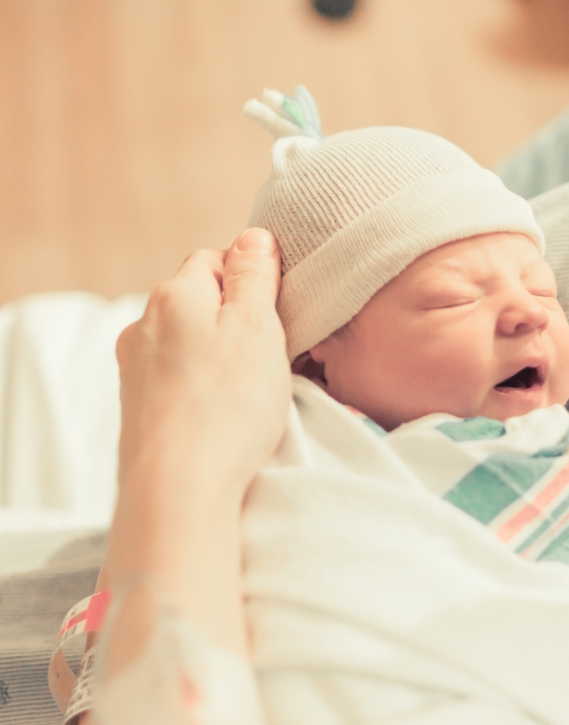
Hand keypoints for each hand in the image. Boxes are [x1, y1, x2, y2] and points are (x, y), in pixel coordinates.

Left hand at [115, 228, 290, 503]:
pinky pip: (177, 381)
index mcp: (174, 296)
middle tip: (269, 353)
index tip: (276, 310)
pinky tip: (222, 415)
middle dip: (232, 319)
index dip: (250, 280)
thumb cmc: (226, 406)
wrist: (178, 487)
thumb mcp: (257, 327)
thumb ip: (255, 277)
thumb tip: (254, 238)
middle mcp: (144, 325)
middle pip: (197, 303)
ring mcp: (136, 370)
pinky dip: (201, 389)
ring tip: (248, 391)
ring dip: (216, 356)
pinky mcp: (138, 409)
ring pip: (186, 344)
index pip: (213, 260)